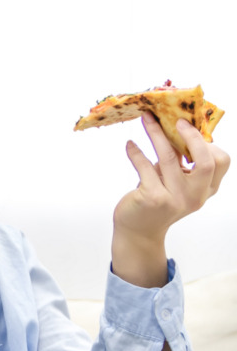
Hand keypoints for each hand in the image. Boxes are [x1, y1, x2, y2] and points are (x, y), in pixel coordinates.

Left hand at [116, 112, 229, 242]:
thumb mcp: (176, 182)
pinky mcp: (152, 198)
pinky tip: (130, 144)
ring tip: (146, 119)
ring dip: (156, 134)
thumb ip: (181, 162)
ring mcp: (174, 199)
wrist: (138, 231)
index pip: (220, 161)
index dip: (207, 142)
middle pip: (205, 161)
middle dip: (192, 136)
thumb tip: (176, 127)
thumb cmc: (158, 200)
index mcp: (206, 190)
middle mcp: (195, 196)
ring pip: (169, 157)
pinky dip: (136, 152)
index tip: (189, 128)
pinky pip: (144, 167)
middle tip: (176, 120)